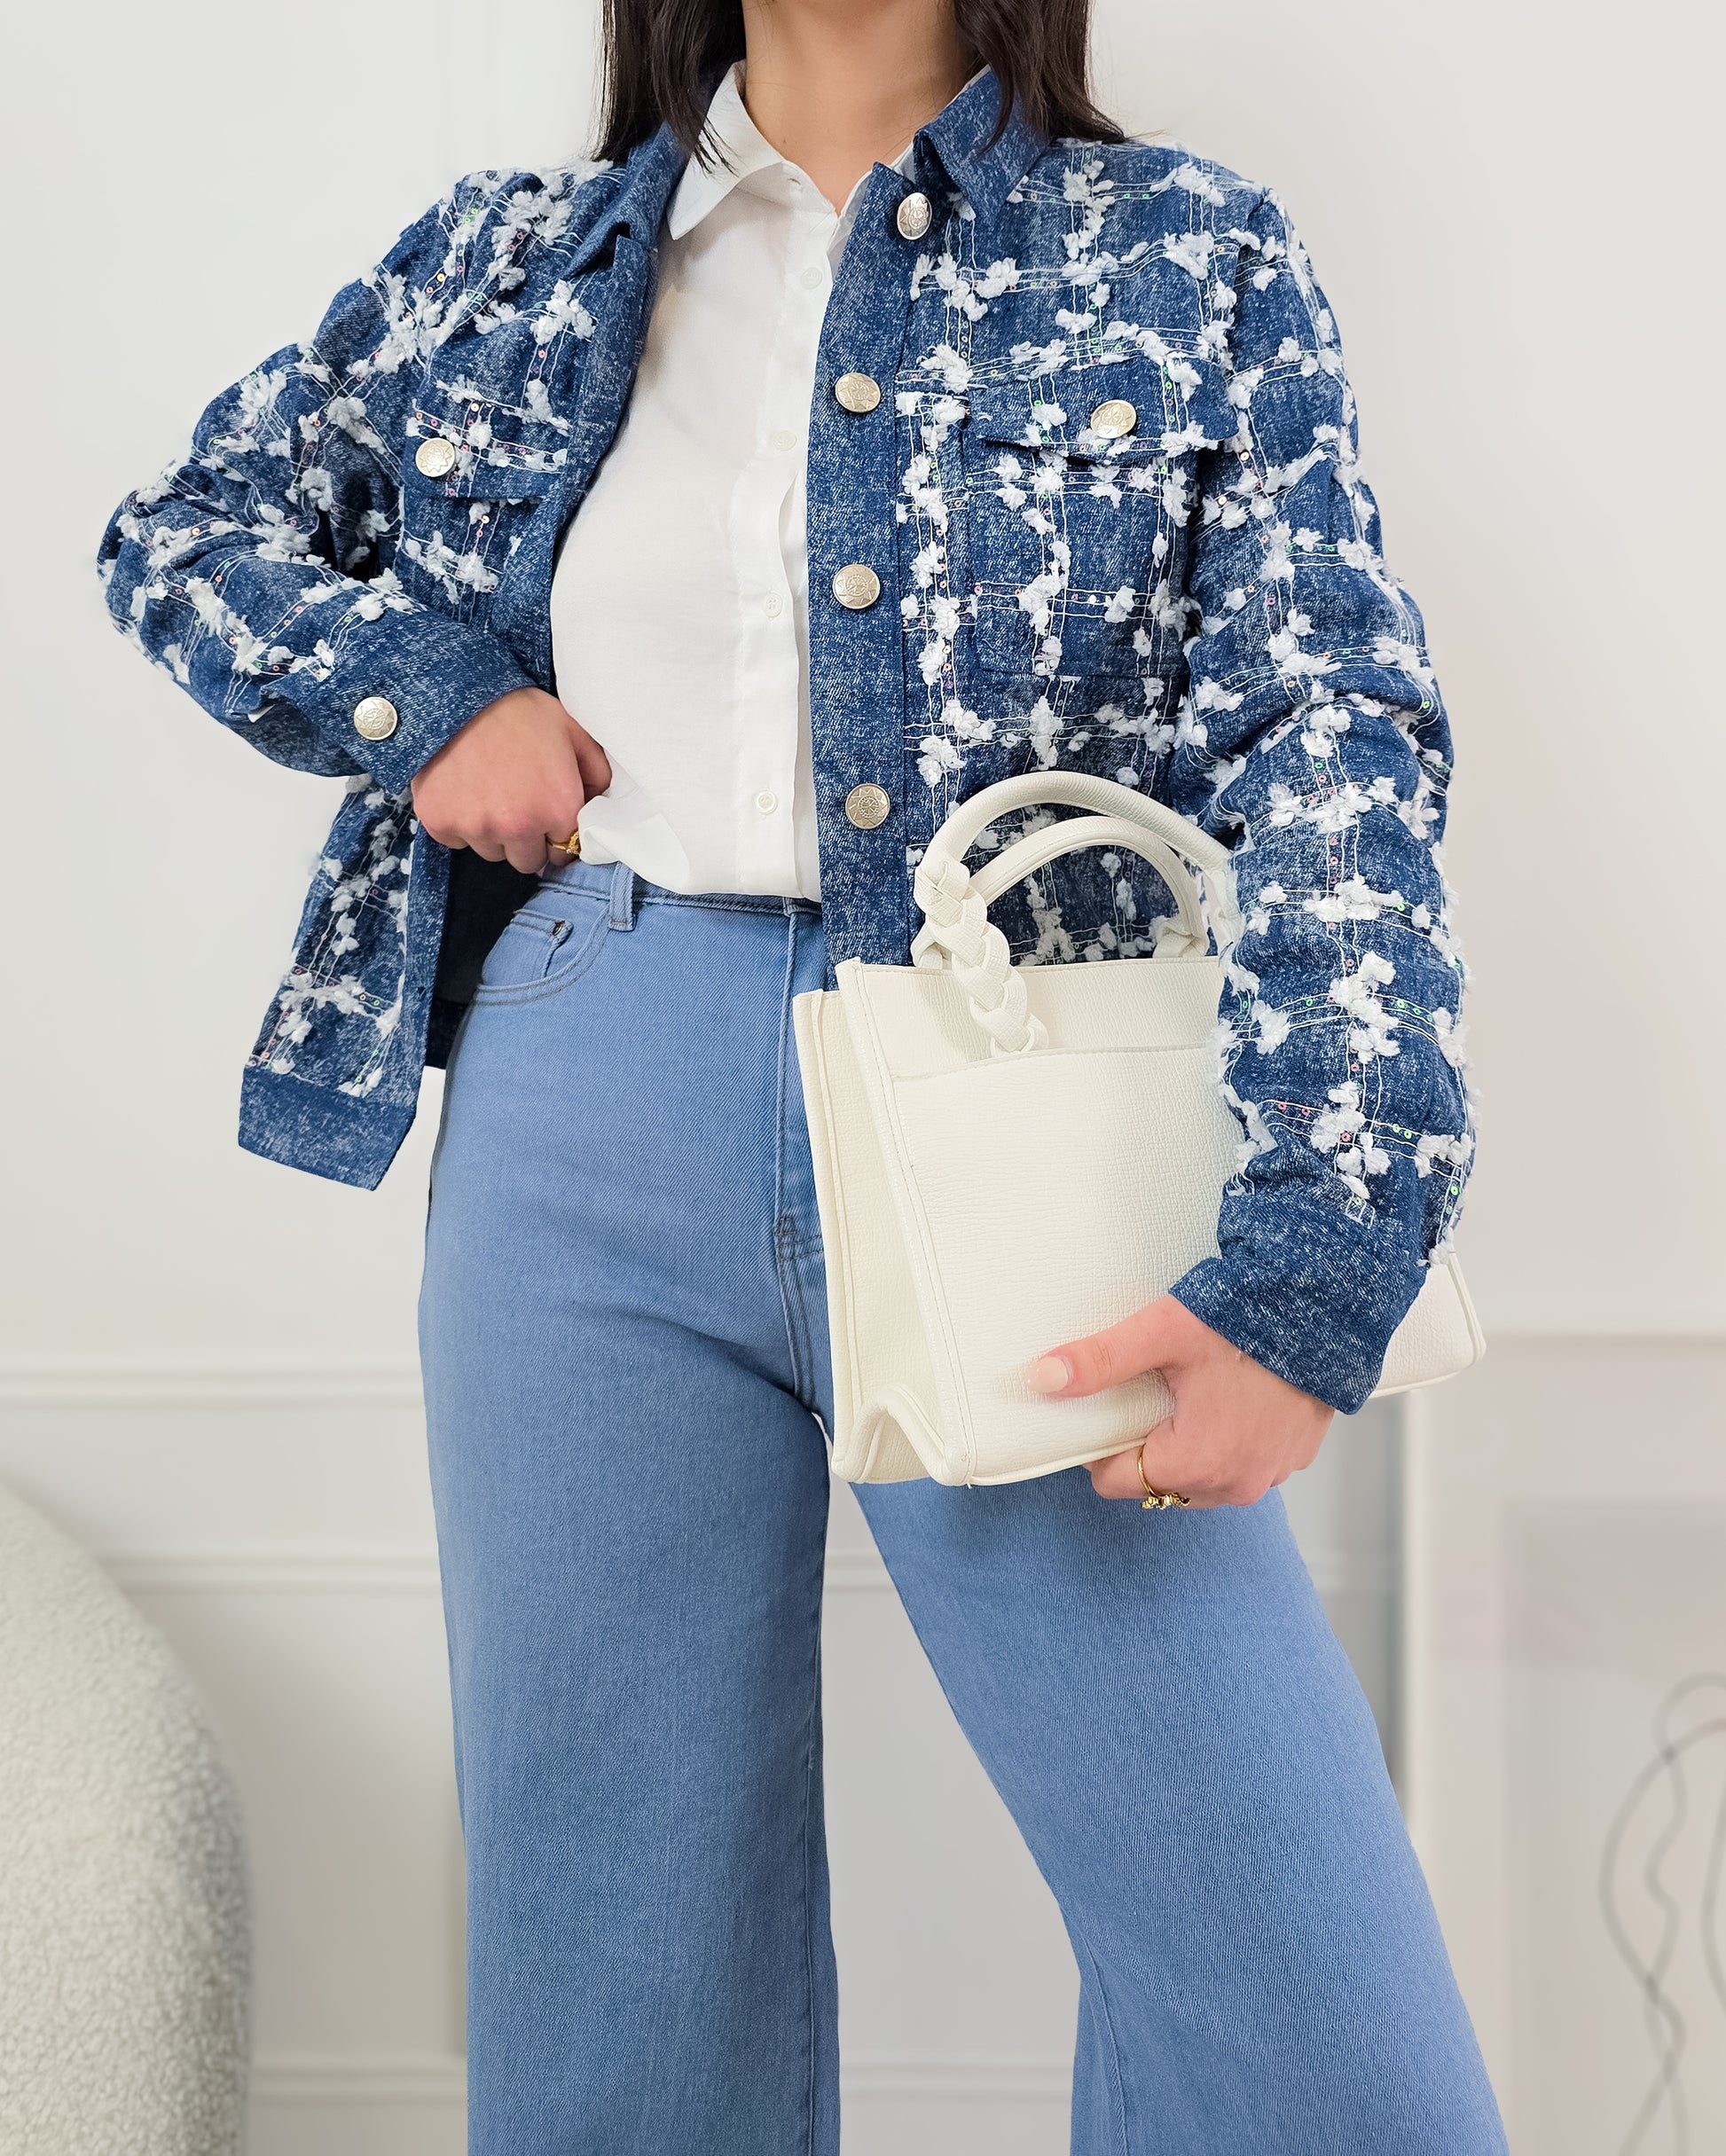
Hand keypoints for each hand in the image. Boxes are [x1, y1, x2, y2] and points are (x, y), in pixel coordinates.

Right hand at [410, 687, 611, 873]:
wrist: (458, 694)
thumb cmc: (520, 711)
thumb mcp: (574, 732)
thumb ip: (597, 775)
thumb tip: (596, 807)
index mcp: (558, 809)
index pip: (563, 852)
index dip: (556, 834)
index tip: (546, 816)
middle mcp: (518, 827)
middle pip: (528, 861)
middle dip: (527, 840)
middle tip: (516, 803)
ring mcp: (476, 828)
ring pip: (492, 852)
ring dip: (493, 833)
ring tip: (488, 791)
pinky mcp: (440, 823)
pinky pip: (456, 840)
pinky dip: (459, 821)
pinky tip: (463, 790)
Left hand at [1025, 1296, 1332, 1507]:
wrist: (1324, 1307)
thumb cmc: (1247, 1321)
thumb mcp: (1162, 1334)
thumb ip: (1100, 1360)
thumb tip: (1044, 1378)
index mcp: (1196, 1462)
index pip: (1116, 1481)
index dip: (1101, 1447)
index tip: (1108, 1412)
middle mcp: (1234, 1483)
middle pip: (1158, 1482)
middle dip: (1147, 1447)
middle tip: (1153, 1395)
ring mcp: (1268, 1474)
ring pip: (1200, 1478)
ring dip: (1189, 1448)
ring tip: (1191, 1396)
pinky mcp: (1293, 1458)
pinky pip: (1242, 1465)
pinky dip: (1229, 1442)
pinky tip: (1229, 1401)